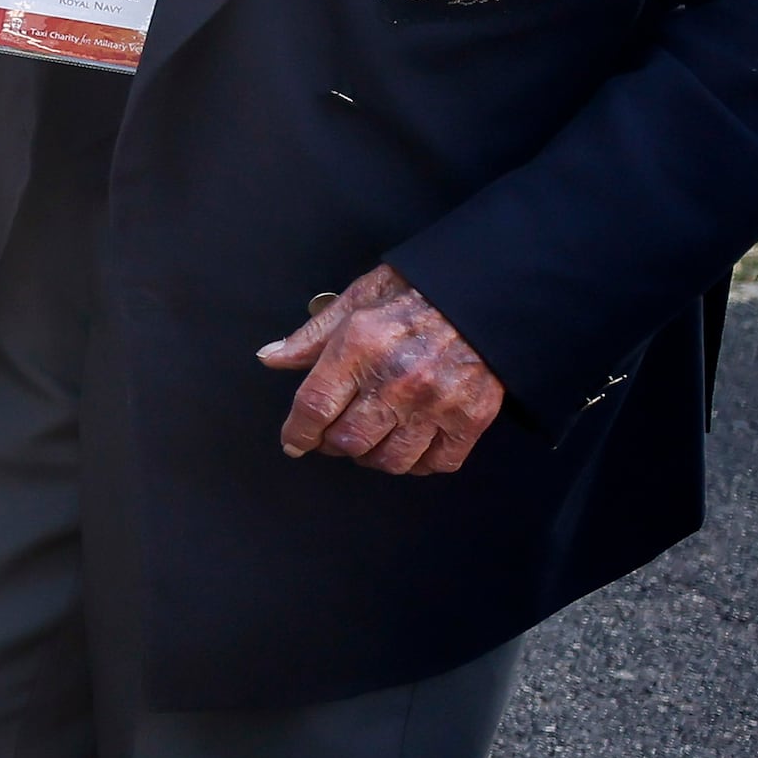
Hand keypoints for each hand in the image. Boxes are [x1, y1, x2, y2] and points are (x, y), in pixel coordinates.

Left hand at [258, 264, 502, 474]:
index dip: (298, 432)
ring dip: (374, 456)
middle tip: (337, 433)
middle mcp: (396, 381)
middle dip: (334, 444)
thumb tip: (271, 357)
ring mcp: (436, 404)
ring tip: (374, 438)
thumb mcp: (358, 300)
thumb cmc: (416, 293)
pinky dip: (419, 462)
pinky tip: (411, 443)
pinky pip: (435, 464)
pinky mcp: (470, 419)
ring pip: (390, 460)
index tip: (295, 441)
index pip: (314, 407)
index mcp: (361, 348)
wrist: (486, 293)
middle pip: (348, 441)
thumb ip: (312, 335)